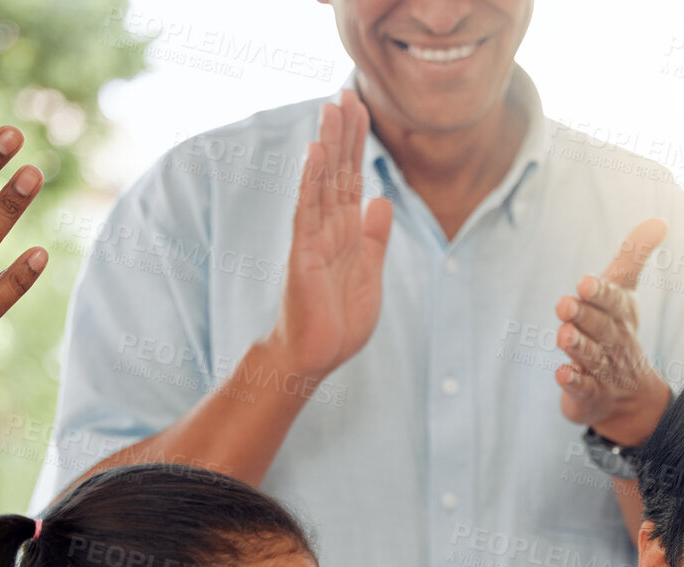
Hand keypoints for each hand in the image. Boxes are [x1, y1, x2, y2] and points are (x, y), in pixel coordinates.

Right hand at [262, 88, 393, 386]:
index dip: (358, 145)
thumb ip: (374, 237)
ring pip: (322, 183)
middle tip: (345, 92)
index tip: (361, 109)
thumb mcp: (368, 273)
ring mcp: (313, 238)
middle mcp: (327, 228)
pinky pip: (307, 211)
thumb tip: (381, 201)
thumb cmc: (338, 320)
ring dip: (328, 146)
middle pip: (337, 172)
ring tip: (331, 110)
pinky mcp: (302, 253)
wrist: (314, 356)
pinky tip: (316, 154)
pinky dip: (312, 181)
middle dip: (344, 134)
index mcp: (346, 232)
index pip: (352, 179)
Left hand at [554, 218, 671, 446]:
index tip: (584, 281)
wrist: (630, 396)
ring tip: (564, 334)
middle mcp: (613, 343)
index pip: (613, 301)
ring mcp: (604, 371)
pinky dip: (574, 382)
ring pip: (591, 357)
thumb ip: (633, 256)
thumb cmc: (618, 332)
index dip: (600, 292)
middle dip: (584, 316)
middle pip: (600, 328)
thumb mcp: (625, 293)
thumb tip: (660, 220)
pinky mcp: (589, 395)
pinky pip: (584, 389)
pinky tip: (562, 374)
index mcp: (620, 316)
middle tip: (564, 304)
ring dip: (578, 347)